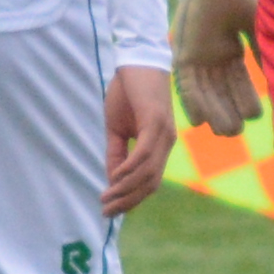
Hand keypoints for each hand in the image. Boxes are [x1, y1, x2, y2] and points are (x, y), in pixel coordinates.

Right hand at [99, 64, 174, 218]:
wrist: (136, 60)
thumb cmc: (128, 92)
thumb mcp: (118, 128)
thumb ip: (117, 152)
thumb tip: (112, 179)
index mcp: (161, 146)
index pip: (150, 182)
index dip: (132, 199)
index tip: (112, 211)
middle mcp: (167, 143)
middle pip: (151, 183)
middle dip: (128, 201)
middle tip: (107, 213)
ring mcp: (163, 134)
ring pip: (148, 173)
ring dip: (126, 189)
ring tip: (106, 198)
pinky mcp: (155, 122)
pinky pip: (143, 154)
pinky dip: (130, 169)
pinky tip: (115, 177)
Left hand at [174, 0, 259, 133]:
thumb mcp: (253, 28)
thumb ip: (261, 52)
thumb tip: (273, 76)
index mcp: (228, 51)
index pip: (238, 82)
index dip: (245, 99)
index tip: (255, 115)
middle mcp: (212, 57)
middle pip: (220, 92)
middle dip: (228, 112)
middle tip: (237, 132)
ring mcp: (197, 56)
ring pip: (205, 92)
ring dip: (213, 113)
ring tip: (225, 132)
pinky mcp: (183, 54)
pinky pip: (187, 84)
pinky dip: (193, 101)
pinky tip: (200, 120)